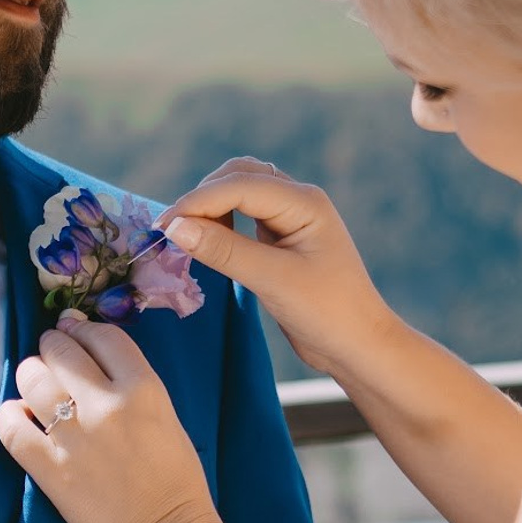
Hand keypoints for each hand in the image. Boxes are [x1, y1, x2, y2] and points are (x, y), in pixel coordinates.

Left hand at [0, 317, 217, 522]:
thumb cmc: (175, 478)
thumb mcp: (165, 414)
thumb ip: (130, 382)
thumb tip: (88, 349)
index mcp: (143, 389)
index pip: (103, 336)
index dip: (84, 330)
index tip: (76, 335)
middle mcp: (106, 405)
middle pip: (61, 350)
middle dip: (53, 348)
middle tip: (53, 358)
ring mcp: (73, 436)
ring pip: (32, 379)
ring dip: (30, 375)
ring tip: (36, 386)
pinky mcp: (48, 467)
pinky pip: (11, 425)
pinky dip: (11, 415)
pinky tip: (20, 417)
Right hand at [160, 161, 391, 379]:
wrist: (358, 345)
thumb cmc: (326, 313)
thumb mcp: (273, 281)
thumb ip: (224, 251)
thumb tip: (176, 227)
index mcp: (304, 202)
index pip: (239, 186)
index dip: (197, 202)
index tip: (162, 227)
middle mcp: (298, 201)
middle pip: (238, 177)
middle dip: (202, 198)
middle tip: (169, 231)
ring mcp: (290, 219)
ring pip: (239, 193)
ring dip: (210, 206)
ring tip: (183, 235)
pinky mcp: (281, 239)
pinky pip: (243, 217)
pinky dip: (220, 223)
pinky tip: (206, 241)